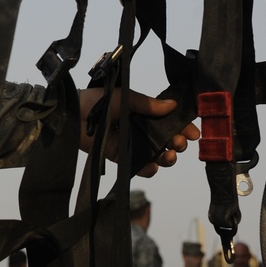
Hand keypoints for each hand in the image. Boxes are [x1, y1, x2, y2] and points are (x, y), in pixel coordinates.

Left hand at [78, 89, 199, 176]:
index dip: (182, 127)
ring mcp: (131, 144)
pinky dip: (148, 168)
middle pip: (166, 140)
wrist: (72, 114)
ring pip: (156, 155)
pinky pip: (138, 166)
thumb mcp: (125, 98)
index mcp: (142, 113)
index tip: (193, 132)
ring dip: (167, 157)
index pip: (168, 121)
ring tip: (169, 155)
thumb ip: (148, 104)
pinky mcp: (120, 157)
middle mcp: (139, 129)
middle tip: (180, 143)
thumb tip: (172, 105)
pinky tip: (154, 165)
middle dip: (177, 143)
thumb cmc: (96, 101)